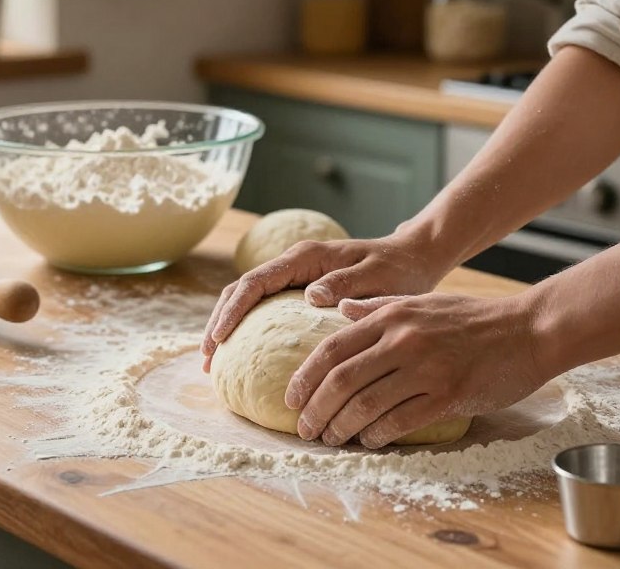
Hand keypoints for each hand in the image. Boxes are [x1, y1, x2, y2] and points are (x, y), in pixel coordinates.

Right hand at [201, 232, 449, 371]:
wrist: (412, 258)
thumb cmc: (398, 268)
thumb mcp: (378, 276)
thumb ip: (345, 283)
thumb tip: (309, 296)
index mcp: (306, 257)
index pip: (256, 281)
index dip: (234, 309)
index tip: (219, 337)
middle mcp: (294, 263)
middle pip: (242, 290)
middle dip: (220, 321)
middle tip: (207, 359)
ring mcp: (295, 277)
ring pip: (248, 299)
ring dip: (227, 326)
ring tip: (214, 362)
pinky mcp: (299, 291)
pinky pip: (264, 308)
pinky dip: (247, 329)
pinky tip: (242, 355)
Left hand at [284, 292, 543, 447]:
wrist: (527, 329)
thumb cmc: (471, 317)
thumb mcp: (419, 301)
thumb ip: (377, 307)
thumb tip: (339, 309)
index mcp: (390, 316)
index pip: (331, 349)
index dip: (305, 378)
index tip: (291, 399)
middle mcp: (402, 340)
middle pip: (341, 380)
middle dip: (315, 409)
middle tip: (304, 428)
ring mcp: (426, 368)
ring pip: (366, 404)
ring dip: (342, 427)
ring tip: (330, 439)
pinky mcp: (450, 395)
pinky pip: (401, 421)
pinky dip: (377, 435)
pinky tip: (368, 441)